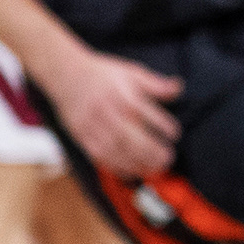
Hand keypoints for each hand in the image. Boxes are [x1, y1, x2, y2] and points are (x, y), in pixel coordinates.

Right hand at [41, 46, 181, 178]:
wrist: (64, 73)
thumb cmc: (100, 74)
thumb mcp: (130, 71)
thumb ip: (155, 83)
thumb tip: (178, 87)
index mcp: (123, 96)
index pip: (151, 116)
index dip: (167, 128)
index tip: (173, 134)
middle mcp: (109, 112)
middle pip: (135, 139)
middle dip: (154, 153)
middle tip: (168, 158)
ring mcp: (93, 126)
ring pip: (119, 152)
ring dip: (139, 164)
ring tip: (154, 169)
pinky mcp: (82, 135)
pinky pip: (101, 157)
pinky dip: (117, 168)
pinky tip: (131, 172)